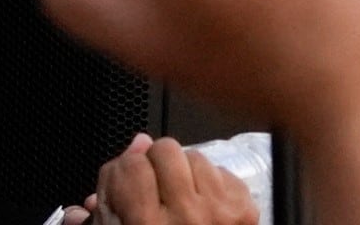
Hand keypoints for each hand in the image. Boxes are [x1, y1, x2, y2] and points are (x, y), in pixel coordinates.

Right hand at [72, 135, 257, 223]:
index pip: (132, 164)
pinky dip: (211, 185)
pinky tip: (205, 207)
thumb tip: (138, 142)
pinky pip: (222, 171)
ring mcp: (219, 213)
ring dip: (187, 174)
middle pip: (165, 150)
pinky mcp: (244, 212)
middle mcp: (185, 218)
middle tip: (160, 189)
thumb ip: (114, 189)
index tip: (132, 183)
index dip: (128, 170)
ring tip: (184, 201)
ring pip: (195, 156)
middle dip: (159, 165)